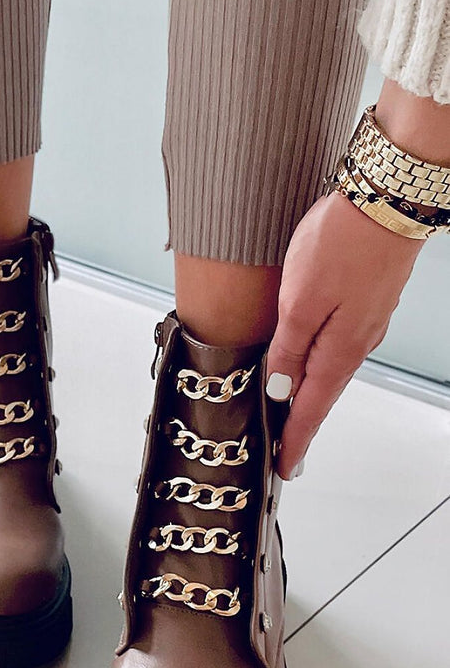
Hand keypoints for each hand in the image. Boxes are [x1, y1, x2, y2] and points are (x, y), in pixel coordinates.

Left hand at [266, 190, 422, 479]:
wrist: (388, 199)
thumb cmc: (343, 244)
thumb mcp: (299, 302)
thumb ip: (288, 349)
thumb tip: (280, 389)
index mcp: (339, 350)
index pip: (311, 409)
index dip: (295, 441)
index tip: (284, 467)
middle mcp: (357, 343)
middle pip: (323, 393)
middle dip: (302, 424)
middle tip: (285, 450)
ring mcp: (365, 322)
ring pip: (330, 369)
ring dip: (311, 394)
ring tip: (292, 415)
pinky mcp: (366, 301)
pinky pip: (338, 345)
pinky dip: (320, 363)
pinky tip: (309, 362)